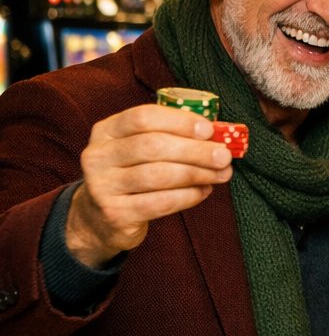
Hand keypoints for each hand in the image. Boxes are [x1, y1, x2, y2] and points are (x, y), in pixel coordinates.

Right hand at [67, 104, 232, 267]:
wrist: (100, 218)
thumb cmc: (134, 174)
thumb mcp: (141, 149)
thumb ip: (172, 137)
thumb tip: (219, 135)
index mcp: (106, 131)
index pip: (143, 117)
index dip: (180, 121)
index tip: (209, 130)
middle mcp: (97, 155)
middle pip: (152, 146)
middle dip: (195, 151)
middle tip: (224, 156)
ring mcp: (101, 186)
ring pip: (157, 175)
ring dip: (197, 173)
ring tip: (221, 174)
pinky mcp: (114, 213)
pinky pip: (159, 202)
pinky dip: (188, 196)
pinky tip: (203, 191)